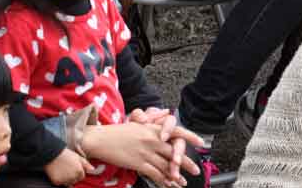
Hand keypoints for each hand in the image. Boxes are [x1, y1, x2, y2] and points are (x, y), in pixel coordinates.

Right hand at [44, 148, 94, 186]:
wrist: (53, 154)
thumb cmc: (67, 154)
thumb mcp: (78, 157)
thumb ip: (86, 164)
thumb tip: (93, 169)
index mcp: (79, 171)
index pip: (82, 177)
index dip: (79, 173)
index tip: (74, 168)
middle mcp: (73, 177)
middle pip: (75, 180)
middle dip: (73, 176)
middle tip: (68, 169)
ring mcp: (65, 180)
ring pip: (68, 183)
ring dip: (67, 179)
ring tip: (63, 170)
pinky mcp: (57, 182)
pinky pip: (60, 183)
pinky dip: (60, 180)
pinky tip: (58, 172)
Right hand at [81, 122, 201, 186]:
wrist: (100, 138)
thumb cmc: (118, 132)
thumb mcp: (138, 124)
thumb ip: (153, 124)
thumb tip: (165, 119)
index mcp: (154, 128)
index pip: (176, 131)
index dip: (190, 136)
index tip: (201, 143)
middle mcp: (153, 139)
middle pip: (174, 152)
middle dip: (186, 162)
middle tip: (196, 170)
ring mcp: (146, 152)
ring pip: (166, 165)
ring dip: (175, 175)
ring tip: (183, 182)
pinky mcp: (138, 162)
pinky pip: (154, 173)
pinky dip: (162, 180)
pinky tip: (168, 185)